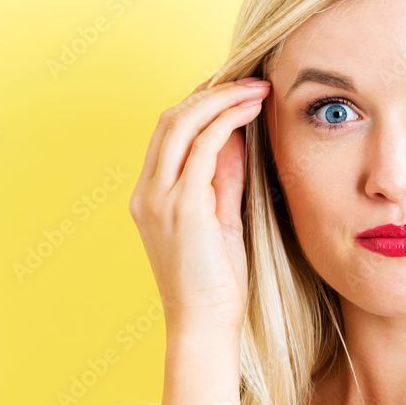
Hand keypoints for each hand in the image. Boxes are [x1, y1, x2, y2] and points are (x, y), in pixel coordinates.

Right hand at [128, 73, 270, 333]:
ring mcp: (160, 198)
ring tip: (257, 87)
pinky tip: (250, 111)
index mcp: (153, 195)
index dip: (204, 103)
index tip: (239, 90)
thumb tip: (239, 139)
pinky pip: (201, 148)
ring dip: (221, 98)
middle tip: (252, 80)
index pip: (171, 132)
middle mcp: (148, 191)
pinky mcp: (182, 207)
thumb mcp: (223, 221)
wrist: (205, 324)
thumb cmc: (218, 282)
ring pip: (182, 124)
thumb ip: (226, 180)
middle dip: (212, 91)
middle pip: (172, 118)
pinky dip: (226, 121)